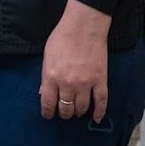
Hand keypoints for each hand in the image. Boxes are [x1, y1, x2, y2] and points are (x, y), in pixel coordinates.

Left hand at [40, 0, 111, 121]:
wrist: (83, 27)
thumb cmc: (62, 38)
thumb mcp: (46, 56)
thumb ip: (45, 76)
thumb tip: (43, 92)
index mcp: (51, 76)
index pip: (48, 102)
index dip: (48, 112)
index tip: (48, 115)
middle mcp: (67, 83)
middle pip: (66, 108)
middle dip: (64, 113)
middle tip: (64, 112)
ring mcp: (85, 84)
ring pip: (82, 108)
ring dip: (78, 112)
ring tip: (77, 111)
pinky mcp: (100, 81)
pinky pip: (101, 102)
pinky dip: (99, 113)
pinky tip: (96, 118)